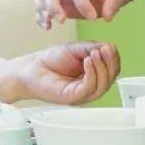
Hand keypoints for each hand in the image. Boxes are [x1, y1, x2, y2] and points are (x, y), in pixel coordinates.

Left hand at [0, 43, 119, 104]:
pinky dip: (92, 74)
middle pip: (110, 79)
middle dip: (110, 63)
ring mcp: (81, 94)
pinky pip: (89, 89)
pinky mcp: (72, 98)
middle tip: (105, 50)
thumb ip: (92, 48)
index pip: (111, 71)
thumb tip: (110, 47)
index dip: (114, 59)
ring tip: (95, 54)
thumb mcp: (75, 49)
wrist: (31, 68)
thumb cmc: (50, 60)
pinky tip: (88, 61)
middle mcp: (89, 87)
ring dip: (102, 68)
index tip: (110, 46)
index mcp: (92, 76)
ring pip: (102, 86)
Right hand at [35, 0, 135, 29]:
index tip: (93, 18)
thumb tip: (106, 17)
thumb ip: (114, 3)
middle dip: (52, 6)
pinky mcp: (61, 2)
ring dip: (42, 10)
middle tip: (61, 21)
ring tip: (48, 26)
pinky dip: (41, 16)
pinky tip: (47, 27)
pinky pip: (44, 6)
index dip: (82, 4)